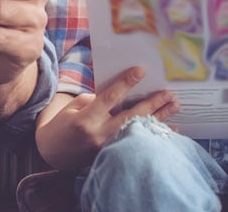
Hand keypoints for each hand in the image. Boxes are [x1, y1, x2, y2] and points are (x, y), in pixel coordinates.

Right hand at [36, 66, 178, 171]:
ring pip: (138, 131)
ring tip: (174, 106)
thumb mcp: (73, 108)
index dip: (126, 83)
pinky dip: (153, 135)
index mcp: (87, 119)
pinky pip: (136, 142)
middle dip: (152, 104)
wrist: (52, 155)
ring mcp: (108, 148)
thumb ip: (96, 101)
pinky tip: (169, 130)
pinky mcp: (112, 156)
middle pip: (131, 117)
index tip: (141, 71)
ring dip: (158, 118)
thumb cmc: (61, 126)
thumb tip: (120, 96)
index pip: (110, 98)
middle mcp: (100, 135)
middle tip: (169, 93)